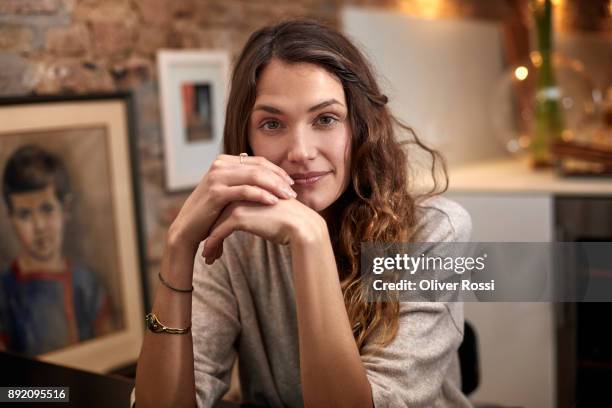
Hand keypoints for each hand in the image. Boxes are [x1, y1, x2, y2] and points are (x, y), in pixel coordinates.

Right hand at [168, 154, 296, 250]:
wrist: (187, 229)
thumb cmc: (210, 212)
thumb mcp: (226, 192)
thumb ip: (241, 180)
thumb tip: (263, 173)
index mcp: (224, 161)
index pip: (258, 161)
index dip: (277, 171)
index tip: (291, 183)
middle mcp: (220, 165)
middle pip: (259, 167)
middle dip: (279, 178)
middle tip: (293, 191)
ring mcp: (217, 177)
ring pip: (255, 176)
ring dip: (275, 186)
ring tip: (288, 197)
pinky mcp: (216, 193)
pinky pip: (245, 191)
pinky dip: (262, 195)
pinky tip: (274, 202)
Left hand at [201, 198, 324, 263]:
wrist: (301, 226)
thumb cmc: (290, 221)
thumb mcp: (270, 210)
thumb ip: (257, 210)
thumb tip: (250, 219)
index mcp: (247, 188)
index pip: (225, 204)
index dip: (217, 221)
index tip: (213, 236)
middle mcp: (240, 192)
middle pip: (217, 213)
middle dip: (210, 232)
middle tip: (208, 249)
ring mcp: (238, 203)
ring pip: (214, 224)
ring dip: (209, 242)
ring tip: (208, 257)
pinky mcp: (238, 217)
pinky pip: (217, 233)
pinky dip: (212, 246)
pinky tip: (209, 258)